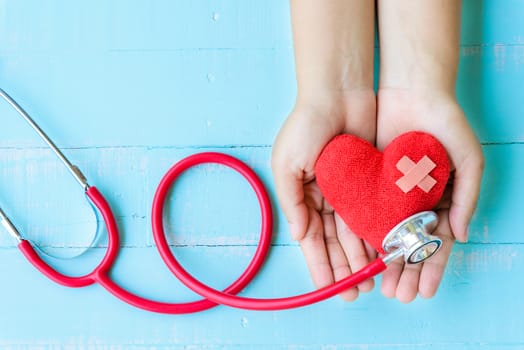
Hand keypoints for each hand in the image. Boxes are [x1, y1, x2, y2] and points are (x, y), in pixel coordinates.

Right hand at [272, 90, 376, 300]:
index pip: (310, 238)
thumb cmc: (306, 125)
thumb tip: (301, 235)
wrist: (337, 92)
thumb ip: (292, 201)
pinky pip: (371, 213)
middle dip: (341, 268)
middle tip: (352, 294)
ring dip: (359, 257)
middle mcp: (323, 197)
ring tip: (368, 282)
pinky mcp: (368, 181)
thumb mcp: (287, 163)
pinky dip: (373, 234)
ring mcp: (346, 190)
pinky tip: (380, 254)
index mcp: (301, 195)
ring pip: (353, 232)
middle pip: (333, 241)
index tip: (326, 288)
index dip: (318, 264)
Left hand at [376, 89, 483, 301]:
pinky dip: (364, 236)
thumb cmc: (446, 123)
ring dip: (383, 262)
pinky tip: (362, 257)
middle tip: (398, 296)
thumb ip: (467, 196)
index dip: (432, 268)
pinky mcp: (369, 183)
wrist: (412, 91)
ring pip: (385, 236)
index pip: (437, 243)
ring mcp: (391, 194)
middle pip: (409, 245)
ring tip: (379, 286)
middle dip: (405, 272)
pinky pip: (365, 213)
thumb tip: (460, 235)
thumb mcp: (468, 158)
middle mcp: (415, 202)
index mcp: (441, 200)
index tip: (425, 291)